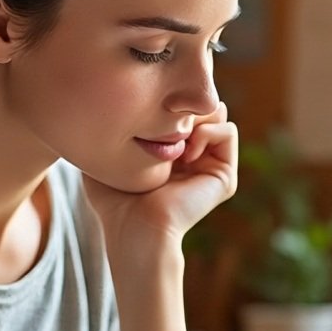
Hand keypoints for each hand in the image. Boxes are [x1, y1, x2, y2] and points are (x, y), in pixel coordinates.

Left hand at [82, 103, 237, 256]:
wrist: (135, 230)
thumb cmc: (115, 203)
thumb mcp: (108, 156)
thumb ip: (113, 129)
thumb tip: (104, 102)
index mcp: (172, 153)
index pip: (180, 107)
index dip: (168, 100)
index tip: (147, 113)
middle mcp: (194, 157)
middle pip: (200, 105)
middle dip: (185, 104)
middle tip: (164, 120)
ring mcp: (210, 166)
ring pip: (218, 113)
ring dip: (196, 116)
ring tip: (174, 137)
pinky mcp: (224, 176)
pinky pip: (228, 131)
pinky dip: (208, 131)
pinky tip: (185, 152)